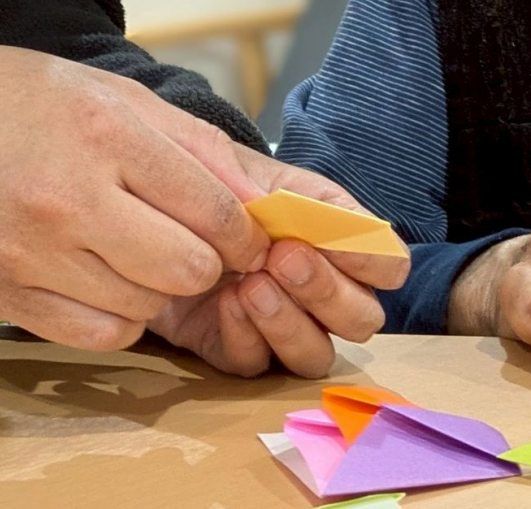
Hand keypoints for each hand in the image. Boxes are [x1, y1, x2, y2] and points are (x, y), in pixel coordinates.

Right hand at [0, 44, 270, 352]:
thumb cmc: (12, 100)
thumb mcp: (109, 93)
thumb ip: (190, 144)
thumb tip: (257, 199)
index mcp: (105, 133)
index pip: (214, 209)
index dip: (244, 232)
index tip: (244, 235)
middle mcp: (70, 197)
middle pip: (188, 268)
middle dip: (207, 263)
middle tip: (195, 246)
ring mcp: (32, 254)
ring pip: (147, 307)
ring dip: (158, 289)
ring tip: (136, 253)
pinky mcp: (3, 296)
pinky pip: (98, 335)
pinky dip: (117, 317)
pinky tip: (103, 281)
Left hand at [150, 149, 408, 376]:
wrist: (142, 199)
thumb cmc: (202, 176)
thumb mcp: (236, 165)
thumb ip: (272, 190)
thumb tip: (291, 218)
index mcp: (334, 233)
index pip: (387, 261)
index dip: (373, 259)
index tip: (337, 241)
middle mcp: (319, 287)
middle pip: (362, 318)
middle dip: (327, 290)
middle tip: (283, 258)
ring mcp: (280, 324)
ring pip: (316, 354)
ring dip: (290, 322)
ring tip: (252, 284)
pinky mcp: (234, 347)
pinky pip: (257, 364)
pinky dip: (246, 336)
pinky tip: (223, 301)